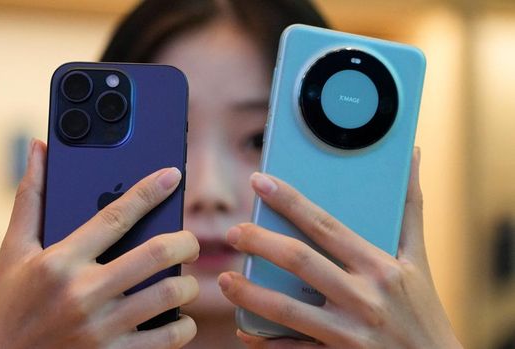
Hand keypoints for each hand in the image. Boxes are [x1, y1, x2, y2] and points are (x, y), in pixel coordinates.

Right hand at [0, 139, 199, 348]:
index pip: (114, 216)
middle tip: (189, 242)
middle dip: (185, 242)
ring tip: (184, 280)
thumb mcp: (13, 250)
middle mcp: (83, 293)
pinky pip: (166, 340)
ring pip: (168, 296)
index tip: (172, 175)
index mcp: (60, 261)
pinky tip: (180, 317)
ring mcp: (100, 328)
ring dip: (187, 285)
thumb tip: (39, 148)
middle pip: (155, 255)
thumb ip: (31, 198)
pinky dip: (183, 326)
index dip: (148, 191)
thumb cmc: (7, 304)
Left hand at [218, 149, 462, 347]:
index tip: (261, 182)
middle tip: (233, 232)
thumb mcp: (419, 259)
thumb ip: (409, 208)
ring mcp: (350, 332)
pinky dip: (267, 341)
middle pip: (301, 262)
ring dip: (251, 295)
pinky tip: (245, 330)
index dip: (290, 201)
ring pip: (288, 310)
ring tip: (225, 279)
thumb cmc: (425, 310)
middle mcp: (364, 297)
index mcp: (380, 267)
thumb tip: (413, 156)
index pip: (326, 226)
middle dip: (261, 243)